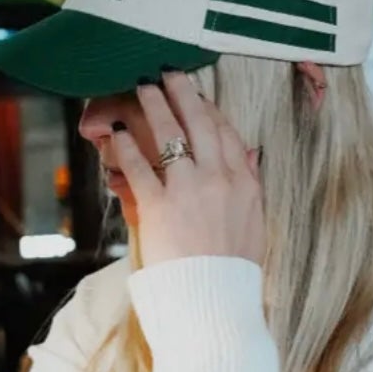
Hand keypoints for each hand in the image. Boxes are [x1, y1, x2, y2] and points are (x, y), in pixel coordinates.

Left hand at [111, 71, 264, 269]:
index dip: (210, 109)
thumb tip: (252, 154)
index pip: (227, 133)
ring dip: (154, 106)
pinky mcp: (159, 206)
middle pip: (199, 122)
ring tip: (142, 87)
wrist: (214, 299)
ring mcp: (189, 190)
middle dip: (183, 92)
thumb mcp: (254, 222)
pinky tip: (117, 134)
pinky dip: (127, 147)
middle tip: (168, 72)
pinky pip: (139, 167)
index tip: (198, 95)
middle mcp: (218, 179)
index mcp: (244, 183)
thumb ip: (251, 183)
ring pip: (170, 135)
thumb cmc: (233, 267)